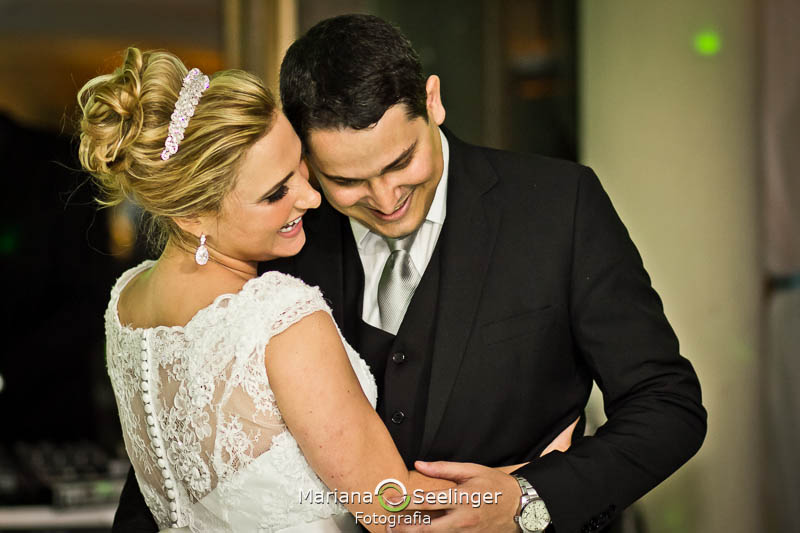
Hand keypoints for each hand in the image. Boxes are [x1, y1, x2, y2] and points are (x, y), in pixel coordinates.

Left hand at [388, 461, 520, 532]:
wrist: (520, 506)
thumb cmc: (496, 486)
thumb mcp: (472, 471)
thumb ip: (444, 469)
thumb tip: (420, 465)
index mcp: (462, 498)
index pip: (427, 501)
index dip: (406, 501)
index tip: (393, 500)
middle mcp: (463, 519)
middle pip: (427, 528)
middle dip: (405, 528)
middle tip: (390, 526)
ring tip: (400, 531)